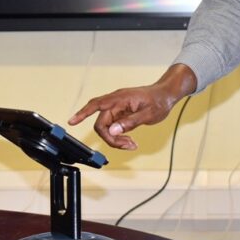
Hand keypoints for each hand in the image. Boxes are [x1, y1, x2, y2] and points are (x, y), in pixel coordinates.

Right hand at [68, 63, 195, 149]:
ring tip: (131, 145)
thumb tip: (113, 130)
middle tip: (126, 145)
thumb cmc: (159, 100)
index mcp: (120, 99)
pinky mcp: (122, 113)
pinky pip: (114, 126)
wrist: (166, 94)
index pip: (97, 107)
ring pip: (107, 126)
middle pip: (101, 122)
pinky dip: (119, 136)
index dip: (82, 114)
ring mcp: (118, 107)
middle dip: (110, 137)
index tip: (72, 121)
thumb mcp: (149, 114)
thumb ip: (130, 122)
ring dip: (115, 138)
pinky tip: (130, 141)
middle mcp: (116, 102)